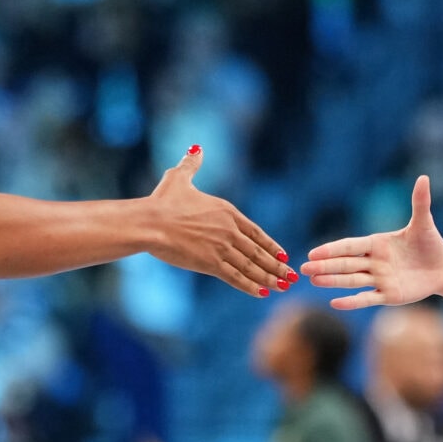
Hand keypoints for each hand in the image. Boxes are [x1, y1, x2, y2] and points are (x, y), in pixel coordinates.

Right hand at [142, 146, 289, 295]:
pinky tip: (262, 293)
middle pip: (258, 251)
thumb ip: (192, 165)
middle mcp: (229, 230)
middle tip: (291, 275)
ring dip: (269, 278)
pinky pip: (236, 277)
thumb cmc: (162, 201)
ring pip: (251, 266)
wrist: (151, 223)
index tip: (282, 254)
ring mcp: (222, 247)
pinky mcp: (211, 263)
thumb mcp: (179, 178)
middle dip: (276, 266)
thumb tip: (197, 148)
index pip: (255, 232)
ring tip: (283, 286)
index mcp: (226, 211)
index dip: (270, 245)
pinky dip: (250, 286)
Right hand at [302, 175, 442, 308]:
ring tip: (313, 281)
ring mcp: (379, 279)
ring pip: (352, 280)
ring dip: (333, 281)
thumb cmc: (430, 243)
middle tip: (304, 269)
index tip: (314, 253)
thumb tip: (423, 177)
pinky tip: (335, 303)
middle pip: (345, 264)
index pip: (350, 246)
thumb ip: (419, 202)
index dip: (332, 249)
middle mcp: (374, 262)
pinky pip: (367, 299)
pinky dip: (352, 302)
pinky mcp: (388, 295)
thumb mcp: (424, 223)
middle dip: (325, 266)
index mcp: (377, 243)